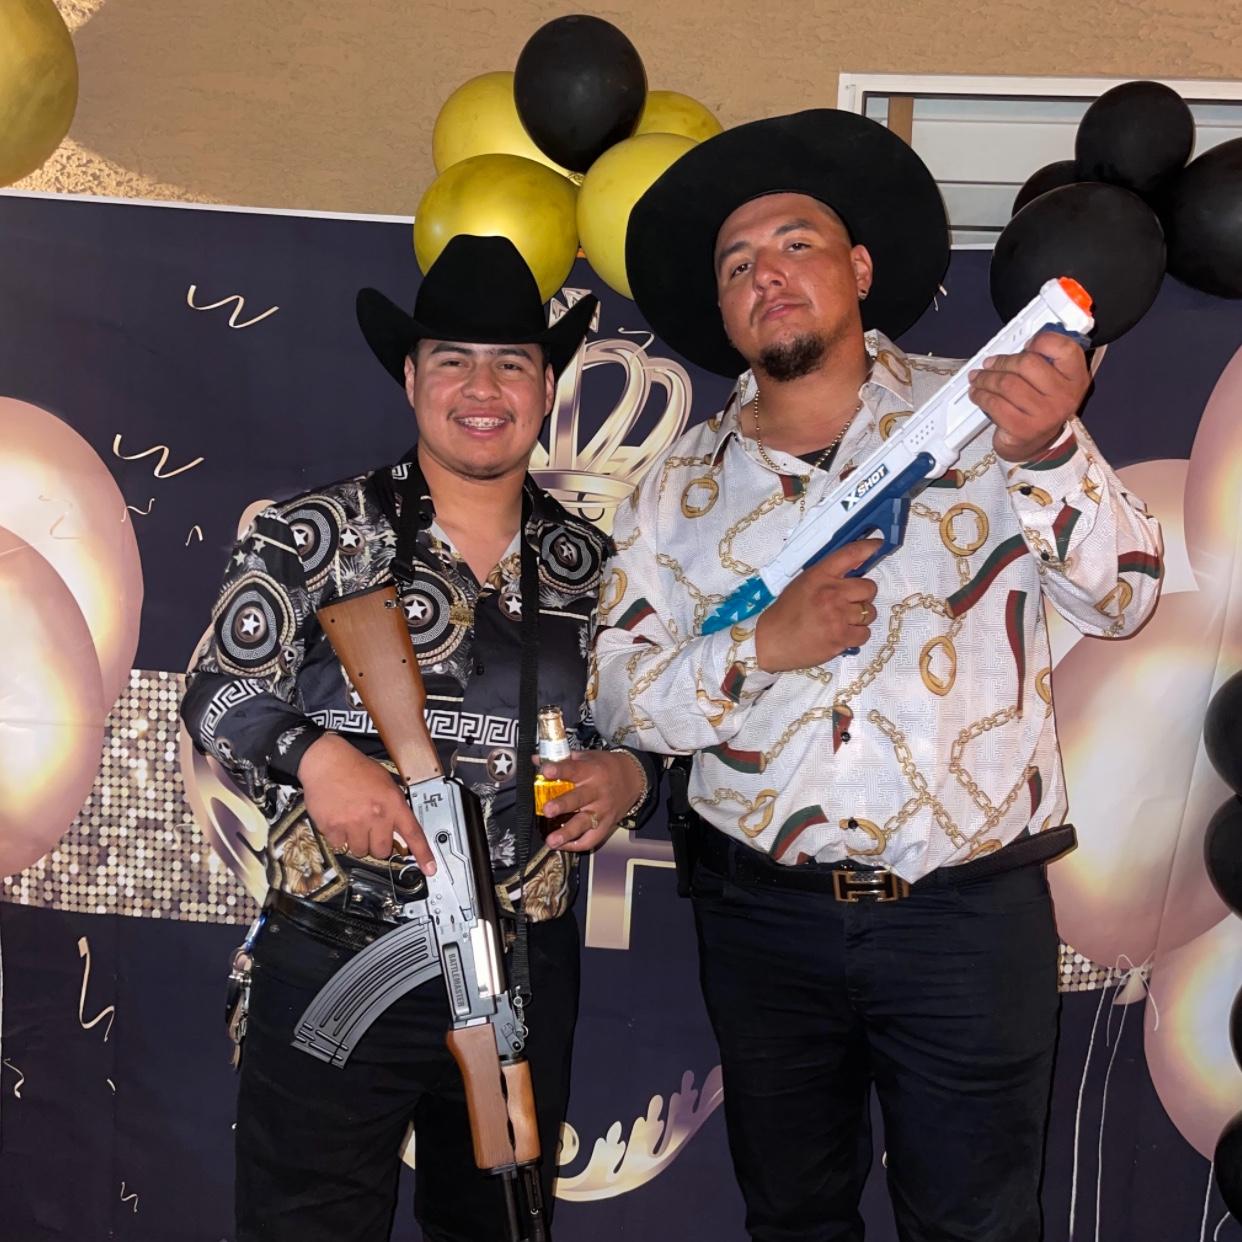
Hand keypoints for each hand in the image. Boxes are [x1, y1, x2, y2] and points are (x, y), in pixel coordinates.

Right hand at [296, 733, 435, 873]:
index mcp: (393, 802)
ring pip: (360, 851)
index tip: (430, 869)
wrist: (326, 762)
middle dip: (378, 844)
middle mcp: (376, 815)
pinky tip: (339, 820)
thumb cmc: (355, 769)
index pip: (413, 833)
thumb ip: (394, 805)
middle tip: (371, 830)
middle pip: (383, 851)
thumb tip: (400, 825)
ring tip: (353, 821)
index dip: (423, 853)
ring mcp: (354, 823)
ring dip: (357, 842)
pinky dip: (339, 837)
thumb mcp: (386, 782)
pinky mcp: (333, 828)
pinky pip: (340, 846)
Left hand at [539, 750, 646, 852]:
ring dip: (567, 833)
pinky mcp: (607, 825)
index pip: (573, 769)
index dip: (559, 770)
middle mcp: (596, 791)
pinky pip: (592, 839)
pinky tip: (563, 846)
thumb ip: (561, 760)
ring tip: (552, 841)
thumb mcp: (586, 757)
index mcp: (590, 771)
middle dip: (562, 805)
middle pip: (578, 799)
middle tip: (547, 810)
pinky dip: (577, 845)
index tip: (545, 770)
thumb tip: (535, 760)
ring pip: (584, 823)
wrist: (634, 778)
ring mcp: (602, 810)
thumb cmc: (605, 767)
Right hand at [754, 538, 881, 672]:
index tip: (878, 544)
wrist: (770, 642)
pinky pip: (865, 633)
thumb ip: (826, 577)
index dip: (868, 547)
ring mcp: (838, 617)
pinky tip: (841, 635)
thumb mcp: (802, 584)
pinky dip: (856, 635)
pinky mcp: (841, 638)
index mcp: (819, 576)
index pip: (850, 554)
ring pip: (869, 612)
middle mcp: (831, 593)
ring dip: (859, 618)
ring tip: (841, 622)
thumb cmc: (784, 614)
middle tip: (849, 603)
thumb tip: (851, 573)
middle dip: (863, 596)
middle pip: (869, 588)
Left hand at [969, 329, 1089, 462]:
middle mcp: (1065, 396)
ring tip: (977, 377)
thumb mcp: (1051, 382)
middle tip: (989, 363)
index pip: (1065, 348)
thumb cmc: (1040, 406)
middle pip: (1027, 363)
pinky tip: (976, 394)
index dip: (1043, 340)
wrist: (1034, 446)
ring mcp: (1045, 414)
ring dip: (985, 378)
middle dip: (1002, 361)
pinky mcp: (1024, 429)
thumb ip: (1044, 360)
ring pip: (1007, 384)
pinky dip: (981, 396)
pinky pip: (995, 404)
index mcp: (1076, 378)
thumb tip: (1018, 339)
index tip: (1026, 344)